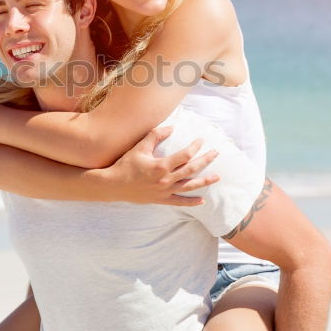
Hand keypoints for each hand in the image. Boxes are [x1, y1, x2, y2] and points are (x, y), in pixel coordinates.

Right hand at [103, 126, 218, 205]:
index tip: (201, 141)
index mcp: (161, 165)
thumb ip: (155, 135)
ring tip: (217, 177)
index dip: (195, 147)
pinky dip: (191, 202)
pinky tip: (202, 201)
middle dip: (206, 161)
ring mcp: (164, 191)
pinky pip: (179, 202)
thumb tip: (172, 128)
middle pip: (191, 170)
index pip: (185, 155)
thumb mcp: (139, 147)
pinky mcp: (160, 200)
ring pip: (189, 186)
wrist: (113, 185)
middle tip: (216, 153)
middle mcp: (165, 180)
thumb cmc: (125, 164)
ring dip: (204, 181)